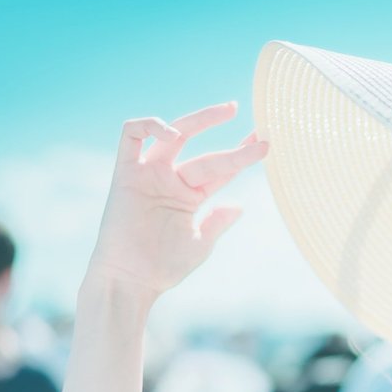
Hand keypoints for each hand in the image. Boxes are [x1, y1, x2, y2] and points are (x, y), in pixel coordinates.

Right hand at [87, 101, 268, 298]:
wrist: (131, 280)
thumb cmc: (163, 268)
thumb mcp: (201, 244)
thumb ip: (218, 222)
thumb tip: (239, 206)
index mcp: (190, 196)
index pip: (221, 170)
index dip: (242, 157)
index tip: (265, 146)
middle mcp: (171, 181)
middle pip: (207, 153)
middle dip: (234, 142)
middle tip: (259, 132)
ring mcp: (149, 175)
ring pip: (175, 134)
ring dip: (201, 119)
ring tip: (228, 111)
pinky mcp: (125, 173)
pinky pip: (130, 136)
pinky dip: (149, 126)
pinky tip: (173, 135)